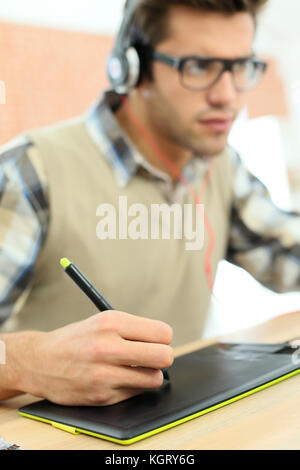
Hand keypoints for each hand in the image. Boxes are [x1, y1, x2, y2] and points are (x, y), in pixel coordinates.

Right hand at [15, 311, 173, 405]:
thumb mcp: (101, 321)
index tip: (157, 341)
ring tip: (136, 369)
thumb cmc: (76, 340)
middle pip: (164, 356)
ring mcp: (104, 373)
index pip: (162, 332)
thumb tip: (165, 342)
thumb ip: (133, 329)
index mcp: (111, 322)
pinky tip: (117, 379)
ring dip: (149, 375)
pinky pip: (136, 392)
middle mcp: (108, 346)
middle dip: (163, 358)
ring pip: (154, 378)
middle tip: (153, 358)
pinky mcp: (101, 396)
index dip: (163, 339)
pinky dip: (132, 387)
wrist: (39, 361)